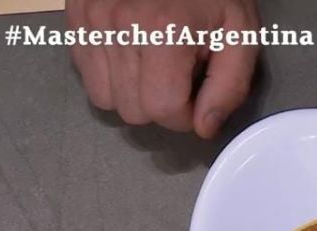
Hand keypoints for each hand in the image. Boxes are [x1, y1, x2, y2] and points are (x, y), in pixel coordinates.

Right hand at [66, 0, 260, 137]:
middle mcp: (119, 25)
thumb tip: (204, 128)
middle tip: (179, 78)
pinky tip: (134, 53)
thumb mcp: (240, 33)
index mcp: (165, 30)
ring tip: (156, 65)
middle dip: (160, 106)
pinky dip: (111, 74)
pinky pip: (86, 73)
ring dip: (134, 94)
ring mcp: (91, 19)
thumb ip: (229, 85)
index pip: (163, 108)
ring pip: (105, 98)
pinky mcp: (76, 15)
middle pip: (132, 110)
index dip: (186, 115)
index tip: (197, 97)